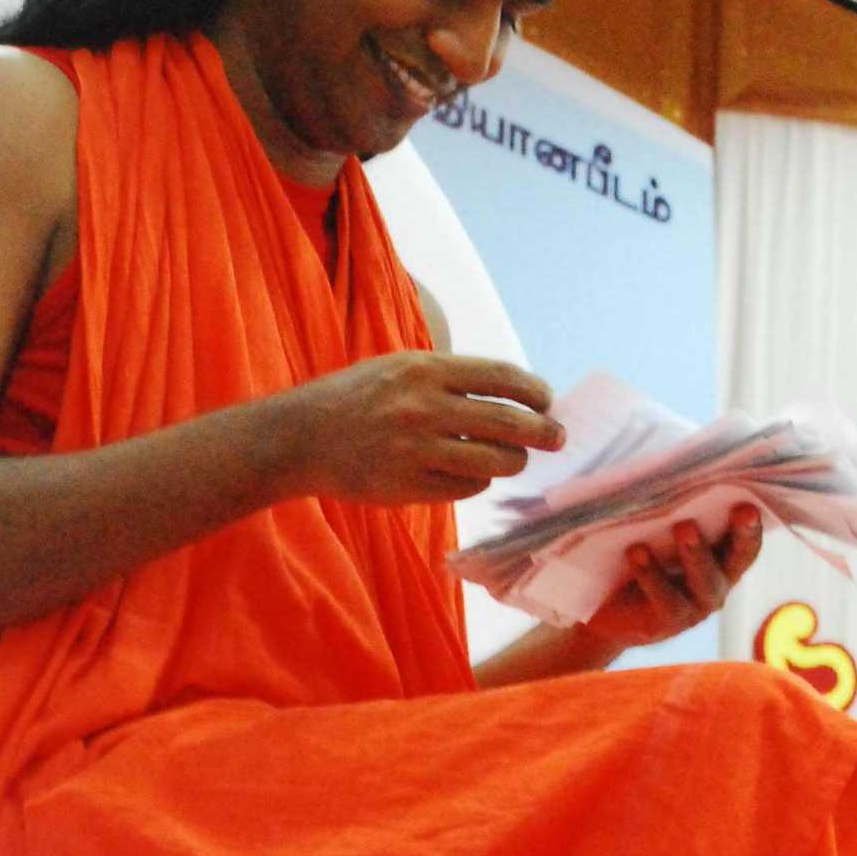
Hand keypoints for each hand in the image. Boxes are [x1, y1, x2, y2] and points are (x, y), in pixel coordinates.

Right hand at [283, 353, 563, 507]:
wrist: (299, 437)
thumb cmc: (355, 399)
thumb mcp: (398, 368)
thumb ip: (450, 378)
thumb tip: (513, 395)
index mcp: (423, 369)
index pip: (501, 377)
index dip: (534, 391)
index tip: (548, 401)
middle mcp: (422, 407)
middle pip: (508, 422)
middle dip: (543, 432)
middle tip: (556, 438)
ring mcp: (415, 449)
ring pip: (493, 461)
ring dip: (513, 461)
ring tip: (514, 460)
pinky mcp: (407, 486)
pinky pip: (466, 488)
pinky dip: (477, 482)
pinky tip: (472, 475)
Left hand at [582, 508, 763, 655]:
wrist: (605, 610)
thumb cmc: (639, 556)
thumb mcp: (657, 531)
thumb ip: (671, 508)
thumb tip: (671, 468)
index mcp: (721, 557)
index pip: (746, 540)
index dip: (753, 524)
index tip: (752, 503)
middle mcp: (717, 583)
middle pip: (738, 560)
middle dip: (743, 535)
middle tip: (741, 510)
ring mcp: (696, 607)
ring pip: (705, 582)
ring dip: (697, 553)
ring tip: (684, 527)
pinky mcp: (667, 622)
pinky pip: (665, 598)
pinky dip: (651, 573)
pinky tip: (637, 551)